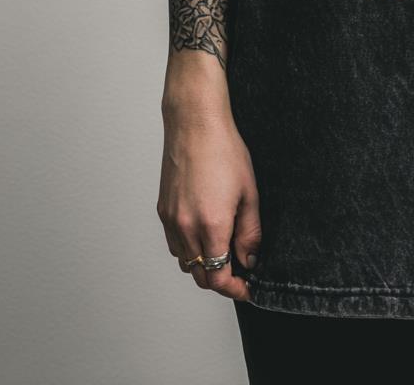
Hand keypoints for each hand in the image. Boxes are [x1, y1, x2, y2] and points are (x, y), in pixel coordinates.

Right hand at [157, 106, 261, 301]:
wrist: (195, 124)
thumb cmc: (224, 151)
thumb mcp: (249, 192)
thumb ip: (250, 232)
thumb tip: (249, 259)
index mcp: (211, 225)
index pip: (218, 277)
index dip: (234, 289)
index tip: (246, 288)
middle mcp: (186, 228)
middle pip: (200, 276)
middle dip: (221, 280)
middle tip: (240, 273)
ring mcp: (171, 220)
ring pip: (185, 262)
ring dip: (203, 265)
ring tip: (224, 251)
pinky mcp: (162, 211)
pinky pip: (174, 244)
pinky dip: (189, 250)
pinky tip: (204, 234)